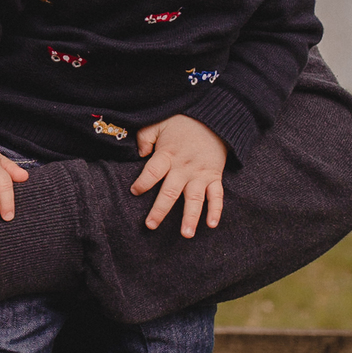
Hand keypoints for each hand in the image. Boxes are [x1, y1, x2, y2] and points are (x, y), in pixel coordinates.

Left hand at [131, 114, 227, 236]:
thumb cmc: (181, 123)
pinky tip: (212, 225)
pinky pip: (217, 195)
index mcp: (167, 155)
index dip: (142, 183)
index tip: (134, 192)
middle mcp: (183, 167)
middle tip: (151, 225)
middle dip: (160, 210)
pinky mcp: (214, 176)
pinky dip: (216, 210)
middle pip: (170, 192)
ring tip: (186, 234)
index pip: (152, 172)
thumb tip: (140, 154)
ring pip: (195, 198)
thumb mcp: (158, 124)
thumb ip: (144, 138)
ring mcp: (200, 174)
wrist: (213, 118)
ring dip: (190, 217)